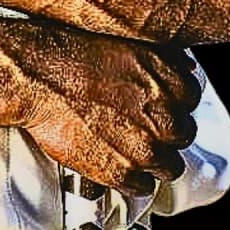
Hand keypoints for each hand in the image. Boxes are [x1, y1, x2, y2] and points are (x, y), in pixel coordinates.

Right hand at [4, 27, 202, 195]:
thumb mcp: (129, 42)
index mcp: (171, 84)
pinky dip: (131, 179)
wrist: (38, 77)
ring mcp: (145, 148)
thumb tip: (184, 67)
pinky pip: (141, 187)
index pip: (191, 101)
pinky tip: (117, 164)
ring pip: (169, 167)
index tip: (159, 106)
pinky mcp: (120, 172)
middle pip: (183, 135)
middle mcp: (165, 117)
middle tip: (143, 127)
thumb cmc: (74, 55)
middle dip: (165, 133)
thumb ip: (164, 59)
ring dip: (153, 160)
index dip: (172, 104)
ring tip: (132, 150)